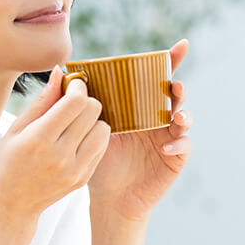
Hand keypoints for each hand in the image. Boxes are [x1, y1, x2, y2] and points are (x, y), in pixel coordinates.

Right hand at [0, 65, 110, 222]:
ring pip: (104, 129)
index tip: (72, 85)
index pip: (76, 102)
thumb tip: (60, 72)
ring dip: (93, 120)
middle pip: (93, 111)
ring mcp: (75, 170)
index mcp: (39, 139)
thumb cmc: (6, 163)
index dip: (78, 87)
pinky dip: (93, 138)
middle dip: (85, 100)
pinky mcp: (83, 179)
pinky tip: (76, 140)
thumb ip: (42, 101)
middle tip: (72, 103)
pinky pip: (101, 147)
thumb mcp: (16, 129)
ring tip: (75, 123)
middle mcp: (60, 156)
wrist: (10, 206)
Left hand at [87, 39, 192, 220]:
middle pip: (174, 96)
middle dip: (178, 87)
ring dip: (183, 113)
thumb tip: (60, 70)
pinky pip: (183, 147)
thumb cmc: (97, 160)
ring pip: (184, 119)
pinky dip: (178, 144)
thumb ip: (80, 102)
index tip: (181, 45)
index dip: (172, 61)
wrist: (109, 198)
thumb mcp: (88, 128)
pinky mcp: (175, 159)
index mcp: (141, 106)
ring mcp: (169, 138)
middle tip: (174, 84)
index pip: (157, 79)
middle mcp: (158, 118)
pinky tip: (166, 147)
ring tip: (176, 115)